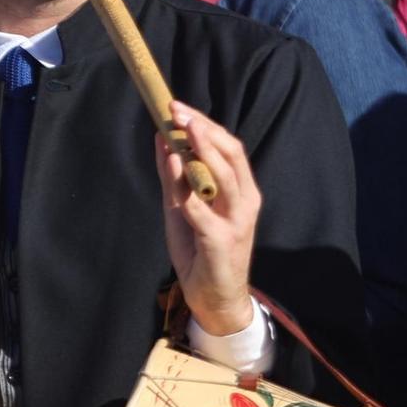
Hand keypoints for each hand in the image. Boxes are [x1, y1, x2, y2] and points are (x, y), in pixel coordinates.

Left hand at [155, 101, 260, 335]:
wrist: (215, 299)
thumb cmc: (200, 250)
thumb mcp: (183, 208)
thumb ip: (174, 178)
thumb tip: (161, 139)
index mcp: (240, 191)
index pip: (229, 147)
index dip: (205, 124)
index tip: (178, 107)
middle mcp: (245, 202)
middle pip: (230, 155)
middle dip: (203, 130)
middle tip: (178, 111)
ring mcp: (236, 222)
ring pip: (224, 178)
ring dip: (202, 151)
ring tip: (182, 131)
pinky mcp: (221, 243)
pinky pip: (204, 213)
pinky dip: (188, 191)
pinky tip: (175, 169)